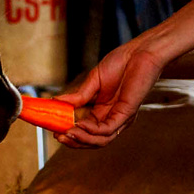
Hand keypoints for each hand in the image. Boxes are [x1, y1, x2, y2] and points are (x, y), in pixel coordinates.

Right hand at [55, 39, 169, 147]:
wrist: (140, 52)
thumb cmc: (121, 62)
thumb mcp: (93, 80)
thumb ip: (79, 94)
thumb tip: (57, 102)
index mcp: (103, 110)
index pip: (85, 129)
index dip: (70, 132)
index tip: (54, 130)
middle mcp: (112, 117)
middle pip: (92, 139)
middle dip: (74, 141)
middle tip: (58, 137)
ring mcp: (121, 117)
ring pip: (101, 140)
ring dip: (82, 140)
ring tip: (67, 134)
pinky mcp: (127, 113)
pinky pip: (108, 129)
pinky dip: (93, 131)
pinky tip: (80, 125)